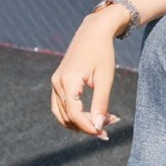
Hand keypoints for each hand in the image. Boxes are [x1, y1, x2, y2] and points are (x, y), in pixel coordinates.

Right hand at [49, 12, 121, 139]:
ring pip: (62, 114)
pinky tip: (91, 117)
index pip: (75, 114)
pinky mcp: (58, 82)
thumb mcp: (105, 78)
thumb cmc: (103, 53)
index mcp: (68, 81)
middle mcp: (57, 83)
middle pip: (68, 116)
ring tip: (103, 122)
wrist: (93, 31)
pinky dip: (74, 114)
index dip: (89, 127)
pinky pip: (61, 106)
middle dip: (88, 125)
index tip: (104, 134)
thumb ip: (101, 103)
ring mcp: (55, 83)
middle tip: (111, 124)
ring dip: (81, 122)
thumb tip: (99, 127)